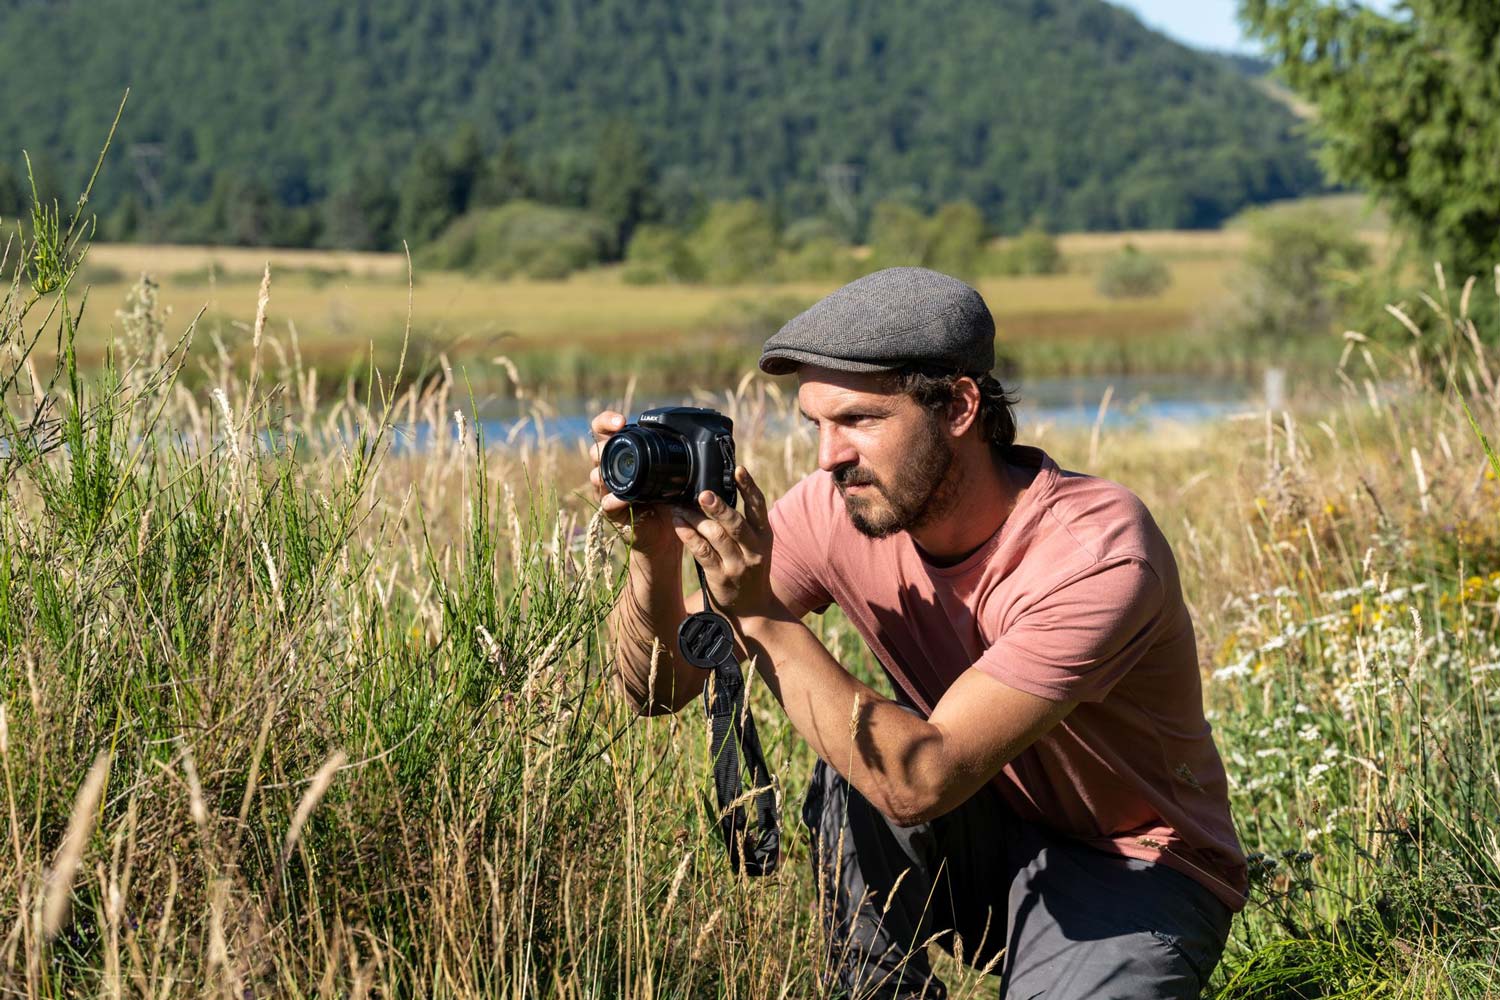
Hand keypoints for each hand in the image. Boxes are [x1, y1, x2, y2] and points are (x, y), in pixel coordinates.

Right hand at [589, 411, 679, 558]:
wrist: (669, 532)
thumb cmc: (670, 499)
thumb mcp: (674, 474)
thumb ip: (676, 456)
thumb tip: (695, 434)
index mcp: (624, 455)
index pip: (604, 431)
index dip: (606, 421)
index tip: (620, 421)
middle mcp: (612, 470)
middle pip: (595, 451)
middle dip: (603, 446)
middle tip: (614, 444)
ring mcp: (609, 491)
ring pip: (596, 476)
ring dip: (604, 472)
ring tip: (618, 471)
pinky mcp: (612, 513)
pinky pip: (606, 503)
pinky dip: (613, 500)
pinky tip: (622, 499)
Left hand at [671, 466, 786, 620]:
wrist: (754, 610)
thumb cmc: (750, 570)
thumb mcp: (756, 546)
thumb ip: (744, 524)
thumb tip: (719, 491)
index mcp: (764, 536)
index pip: (758, 507)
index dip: (749, 487)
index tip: (738, 468)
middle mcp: (754, 550)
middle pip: (736, 523)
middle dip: (719, 507)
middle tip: (702, 493)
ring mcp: (737, 565)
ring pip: (716, 537)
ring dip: (695, 519)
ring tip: (679, 506)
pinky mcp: (720, 577)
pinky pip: (702, 552)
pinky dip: (688, 536)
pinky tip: (678, 524)